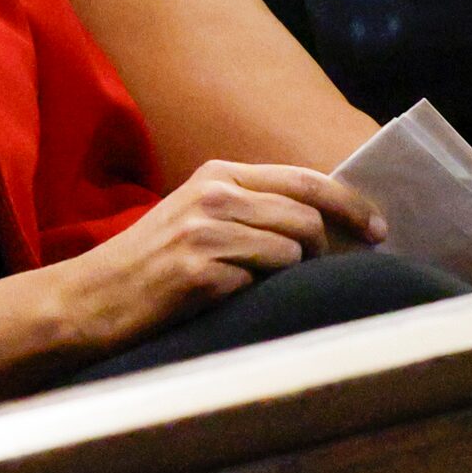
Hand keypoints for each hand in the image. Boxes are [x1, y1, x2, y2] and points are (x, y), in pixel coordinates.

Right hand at [54, 159, 386, 353]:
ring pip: (292, 252)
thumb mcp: (197, 215)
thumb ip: (252, 207)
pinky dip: (257, 294)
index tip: (378, 230)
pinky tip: (225, 298)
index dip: (351, 205)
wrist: (93, 298)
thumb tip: (327, 223)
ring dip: (288, 275)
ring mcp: (205, 232)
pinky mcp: (200, 271)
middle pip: (306, 217)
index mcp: (216, 174)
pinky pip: (263, 282)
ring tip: (255, 285)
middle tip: (322, 273)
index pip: (305, 179)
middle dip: (325, 250)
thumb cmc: (151, 263)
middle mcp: (213, 195)